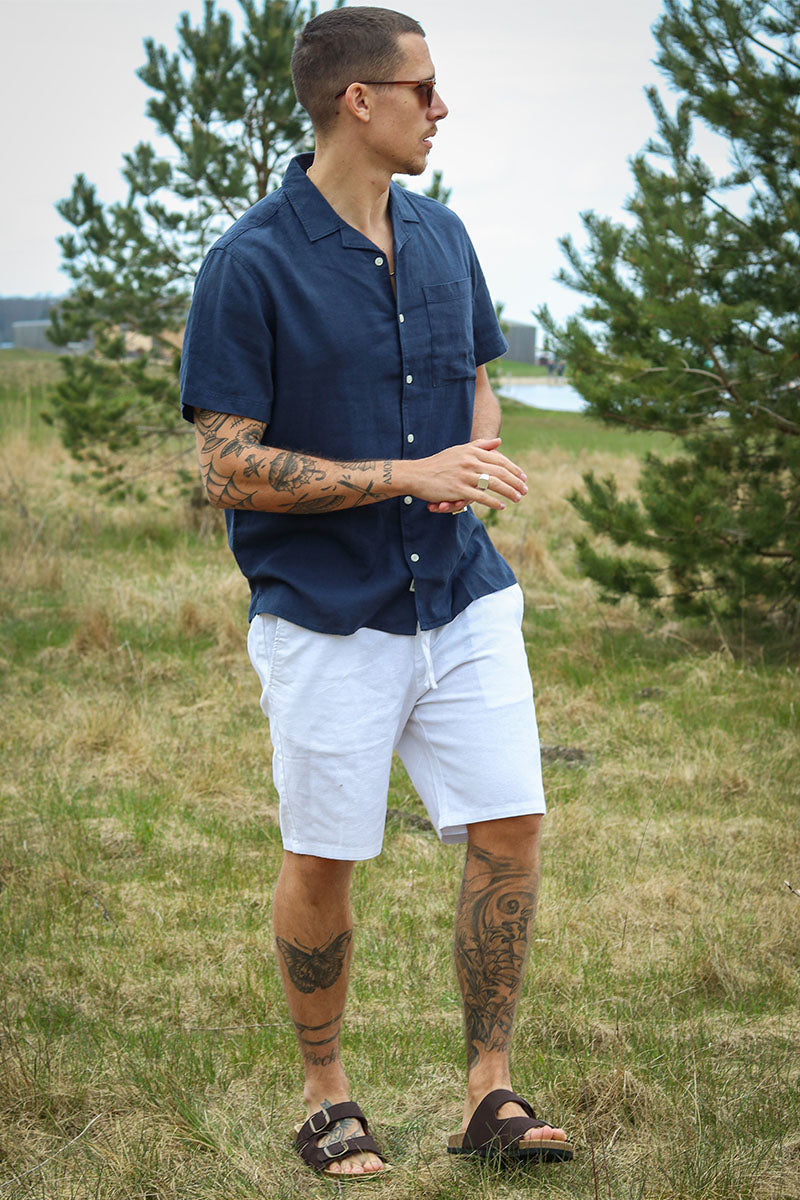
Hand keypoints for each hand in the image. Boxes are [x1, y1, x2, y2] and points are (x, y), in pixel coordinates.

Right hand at [403, 438, 526, 511]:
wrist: (417, 474)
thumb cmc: (439, 463)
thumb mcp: (460, 450)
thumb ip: (481, 445)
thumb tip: (499, 441)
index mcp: (472, 451)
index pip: (499, 459)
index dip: (514, 469)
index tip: (523, 477)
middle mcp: (470, 461)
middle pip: (500, 471)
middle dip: (515, 482)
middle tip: (525, 490)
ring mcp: (464, 475)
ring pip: (493, 483)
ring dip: (509, 492)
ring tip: (518, 498)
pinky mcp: (458, 489)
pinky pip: (480, 496)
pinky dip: (493, 502)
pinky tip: (502, 506)